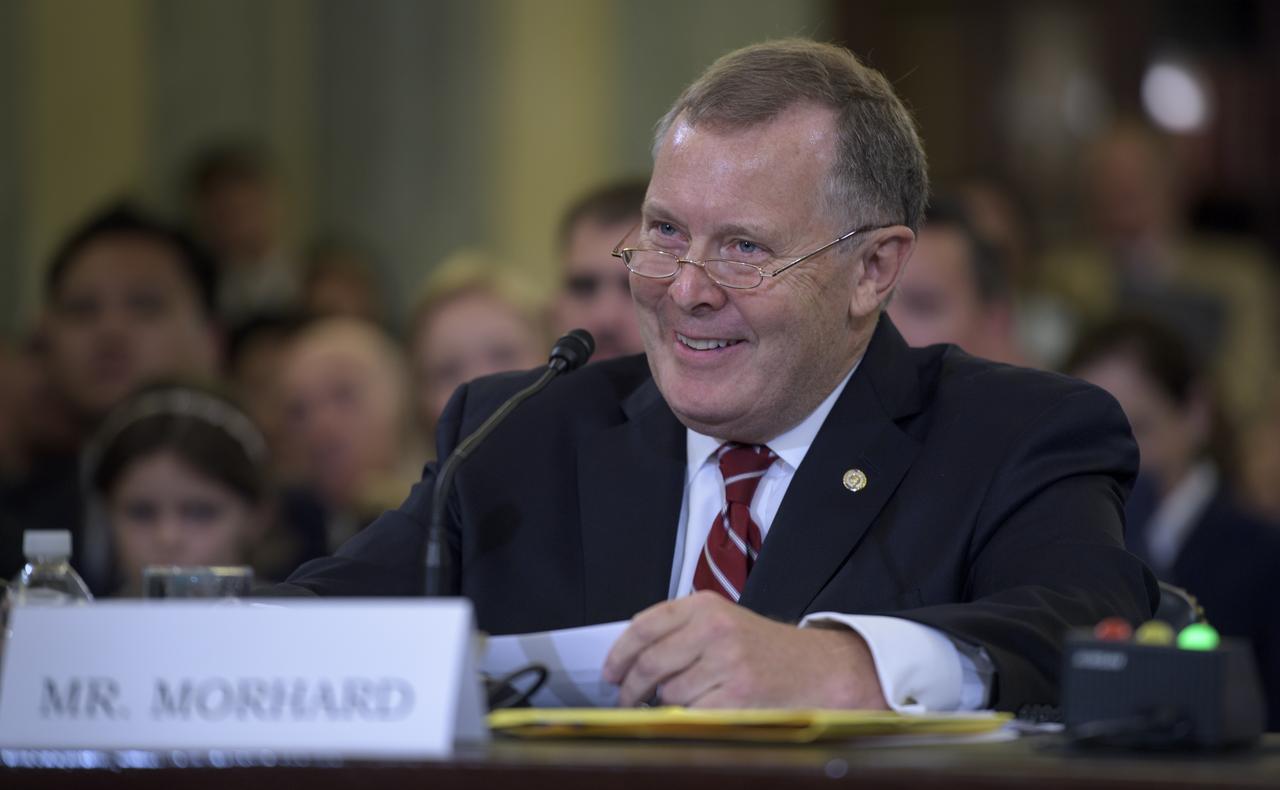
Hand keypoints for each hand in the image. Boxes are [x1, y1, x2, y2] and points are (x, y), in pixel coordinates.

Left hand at [602, 591, 888, 708]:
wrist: (817, 668)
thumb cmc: (765, 649)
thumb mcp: (723, 621)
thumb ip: (680, 630)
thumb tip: (629, 658)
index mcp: (705, 606)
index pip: (644, 626)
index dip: (620, 654)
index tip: (611, 672)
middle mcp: (714, 630)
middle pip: (650, 664)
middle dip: (631, 688)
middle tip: (626, 699)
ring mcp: (726, 664)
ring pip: (668, 693)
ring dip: (665, 705)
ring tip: (678, 703)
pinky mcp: (736, 696)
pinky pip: (691, 714)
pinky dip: (686, 719)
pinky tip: (693, 714)